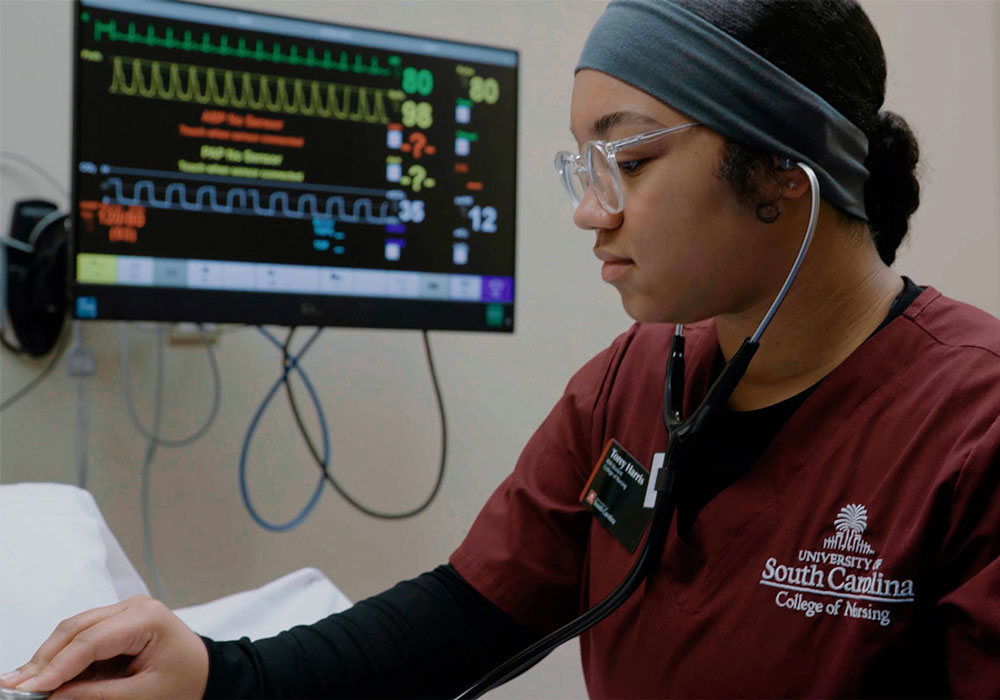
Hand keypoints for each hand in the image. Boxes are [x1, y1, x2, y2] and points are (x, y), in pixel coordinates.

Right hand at [0, 596, 207, 699]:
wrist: (208, 672)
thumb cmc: (187, 680)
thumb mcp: (147, 694)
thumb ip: (100, 695)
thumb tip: (56, 696)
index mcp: (147, 619)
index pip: (92, 640)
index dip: (57, 665)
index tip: (29, 689)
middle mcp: (133, 608)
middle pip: (76, 629)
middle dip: (43, 660)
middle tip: (14, 688)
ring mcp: (123, 613)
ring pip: (73, 631)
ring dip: (47, 659)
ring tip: (22, 685)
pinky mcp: (116, 625)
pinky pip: (81, 638)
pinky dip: (61, 658)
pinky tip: (43, 678)